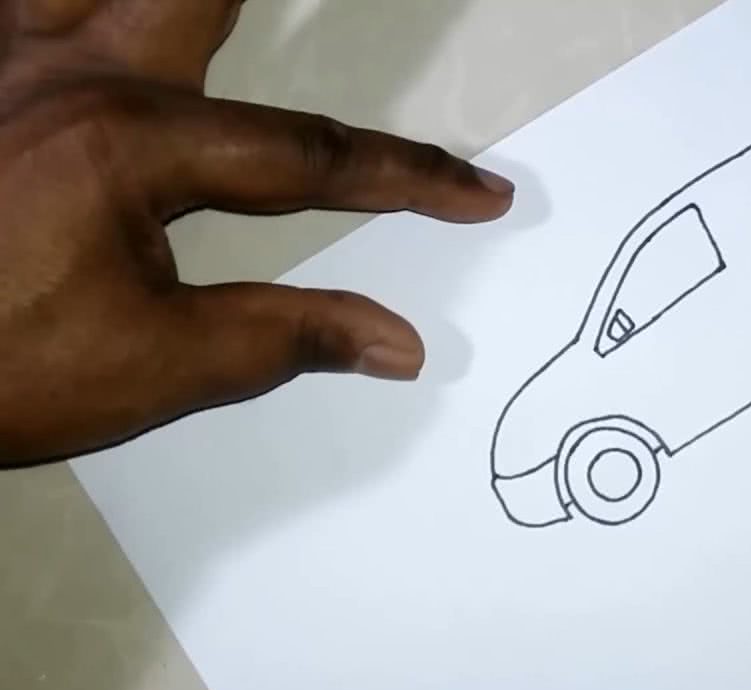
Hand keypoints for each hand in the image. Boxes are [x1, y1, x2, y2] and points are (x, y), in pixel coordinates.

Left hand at [0, 1, 513, 465]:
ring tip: (208, 11)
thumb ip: (286, 336)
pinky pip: (27, 9)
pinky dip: (67, 7)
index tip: (478, 193)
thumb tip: (401, 342)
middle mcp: (68, 72)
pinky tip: (82, 21)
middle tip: (326, 3)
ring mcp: (3, 60)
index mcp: (131, 144)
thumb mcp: (154, 367)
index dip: (406, 176)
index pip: (308, 156)